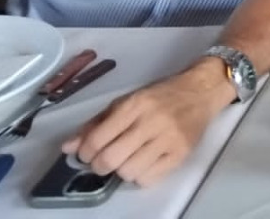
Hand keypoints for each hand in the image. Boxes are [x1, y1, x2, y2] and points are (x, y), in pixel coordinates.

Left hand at [62, 63, 231, 186]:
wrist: (201, 91)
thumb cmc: (161, 95)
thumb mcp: (127, 101)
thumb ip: (96, 123)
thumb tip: (68, 147)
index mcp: (135, 105)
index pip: (97, 139)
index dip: (85, 152)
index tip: (88, 153)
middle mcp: (151, 121)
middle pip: (110, 159)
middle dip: (100, 165)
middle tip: (105, 160)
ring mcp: (168, 138)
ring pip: (128, 172)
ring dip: (123, 170)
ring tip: (129, 159)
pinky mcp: (181, 153)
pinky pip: (149, 179)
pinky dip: (141, 175)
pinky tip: (145, 162)